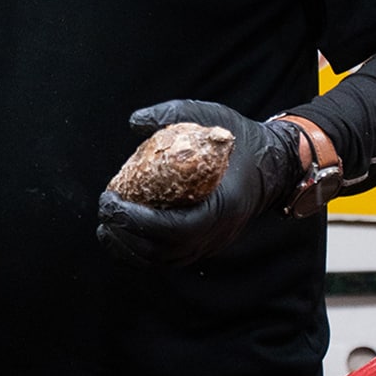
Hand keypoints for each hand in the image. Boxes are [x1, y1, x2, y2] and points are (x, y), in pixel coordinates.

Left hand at [96, 100, 304, 269]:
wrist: (271, 165)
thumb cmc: (239, 141)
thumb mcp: (211, 117)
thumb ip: (172, 115)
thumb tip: (135, 121)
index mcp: (223, 205)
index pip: (176, 227)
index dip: (138, 220)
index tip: (112, 201)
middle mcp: (218, 232)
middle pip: (165, 250)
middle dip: (126, 235)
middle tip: (104, 210)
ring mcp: (211, 242)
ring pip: (165, 260)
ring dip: (129, 249)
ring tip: (105, 227)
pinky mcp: (204, 244)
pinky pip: (169, 258)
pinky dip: (141, 253)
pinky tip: (121, 237)